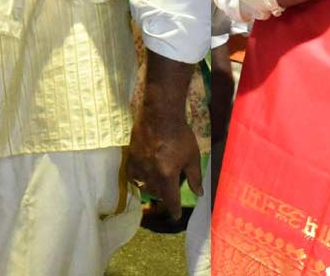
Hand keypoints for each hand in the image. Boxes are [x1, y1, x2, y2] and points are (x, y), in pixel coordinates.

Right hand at [127, 82, 202, 219]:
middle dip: (164, 197)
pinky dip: (138, 179)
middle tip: (170, 195)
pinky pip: (132, 175)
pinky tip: (143, 177)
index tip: (177, 215)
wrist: (160, 114)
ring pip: (144, 186)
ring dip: (152, 189)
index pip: (170, 199)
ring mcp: (139, 165)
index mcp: (167, 175)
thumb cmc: (180, 135)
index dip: (174, 209)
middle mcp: (151, 174)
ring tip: (159, 186)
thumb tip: (198, 193)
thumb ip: (195, 177)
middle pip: (157, 194)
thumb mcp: (192, 156)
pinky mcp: (131, 157)